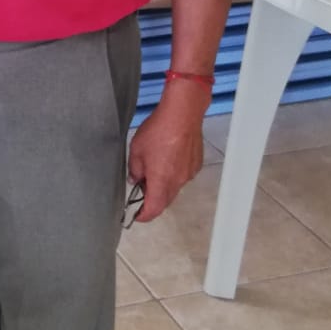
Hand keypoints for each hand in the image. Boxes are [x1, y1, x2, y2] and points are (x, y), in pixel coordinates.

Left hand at [126, 83, 207, 221]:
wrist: (183, 113)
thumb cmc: (157, 130)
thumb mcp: (136, 150)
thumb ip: (135, 170)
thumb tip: (136, 180)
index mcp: (161, 181)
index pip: (154, 209)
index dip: (144, 215)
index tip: (136, 215)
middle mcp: (178, 181)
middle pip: (165, 201)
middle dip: (152, 200)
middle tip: (141, 189)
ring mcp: (189, 173)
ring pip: (174, 188)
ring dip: (163, 186)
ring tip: (153, 169)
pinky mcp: (196, 164)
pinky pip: (182, 176)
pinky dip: (173, 174)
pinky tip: (167, 158)